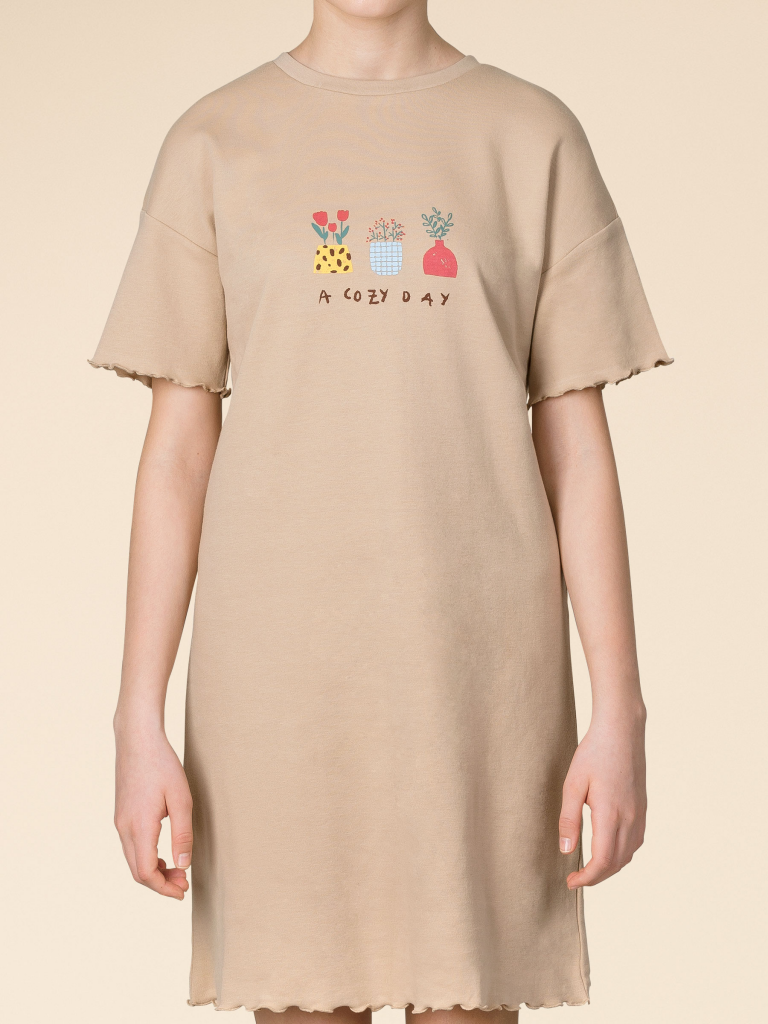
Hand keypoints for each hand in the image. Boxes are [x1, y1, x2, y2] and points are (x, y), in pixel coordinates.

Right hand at [113, 721, 192, 899]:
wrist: (137, 739)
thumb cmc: (162, 765)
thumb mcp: (181, 799)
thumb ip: (183, 834)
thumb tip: (184, 865)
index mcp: (139, 826)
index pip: (146, 873)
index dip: (164, 888)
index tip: (183, 891)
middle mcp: (124, 828)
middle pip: (137, 872)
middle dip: (160, 883)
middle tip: (184, 883)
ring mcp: (120, 821)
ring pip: (133, 860)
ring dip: (154, 871)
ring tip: (178, 869)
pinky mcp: (121, 814)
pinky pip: (131, 847)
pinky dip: (147, 857)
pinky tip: (164, 853)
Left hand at [559, 709, 646, 888]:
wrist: (622, 731)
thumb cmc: (593, 754)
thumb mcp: (573, 784)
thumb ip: (569, 819)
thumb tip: (566, 851)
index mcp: (611, 815)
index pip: (603, 861)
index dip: (587, 878)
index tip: (570, 882)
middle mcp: (630, 819)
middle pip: (617, 864)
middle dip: (596, 877)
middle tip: (576, 879)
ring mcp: (640, 814)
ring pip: (628, 855)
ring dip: (610, 868)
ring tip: (590, 868)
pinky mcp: (643, 808)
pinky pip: (635, 842)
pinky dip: (622, 854)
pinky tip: (609, 849)